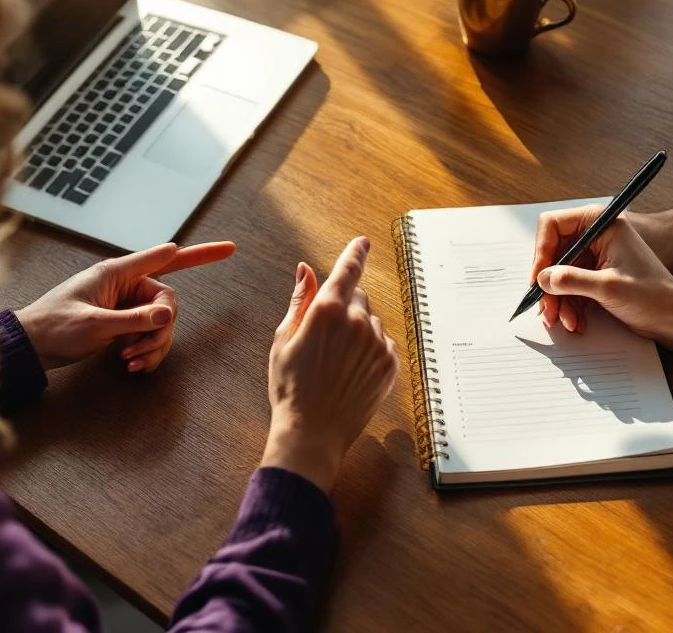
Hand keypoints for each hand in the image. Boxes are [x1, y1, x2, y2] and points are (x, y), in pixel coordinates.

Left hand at [15, 241, 234, 372]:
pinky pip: (150, 336)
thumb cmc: (52, 328)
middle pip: (168, 302)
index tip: (230, 249)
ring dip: (152, 345)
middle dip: (160, 330)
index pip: (167, 258)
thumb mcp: (94, 325)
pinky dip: (147, 353)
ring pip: (162, 323)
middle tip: (138, 350)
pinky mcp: (123, 324)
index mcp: (117, 274)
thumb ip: (133, 319)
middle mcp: (125, 286)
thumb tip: (169, 313)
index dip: (201, 254)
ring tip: (130, 362)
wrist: (29, 348)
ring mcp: (125, 306)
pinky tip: (132, 366)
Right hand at [261, 237, 398, 492]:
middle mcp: (357, 322)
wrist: (312, 433)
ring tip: (336, 362)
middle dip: (345, 307)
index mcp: (327, 311)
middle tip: (325, 337)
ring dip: (358, 331)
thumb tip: (306, 269)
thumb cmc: (290, 387)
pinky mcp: (389, 364)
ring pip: (372, 322)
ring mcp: (376, 343)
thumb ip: (299, 299)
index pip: (347, 270)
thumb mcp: (283, 339)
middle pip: (358, 297)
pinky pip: (382, 344)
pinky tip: (350, 371)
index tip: (363, 241)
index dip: (355, 252)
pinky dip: (370, 350)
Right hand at [532, 206, 672, 340]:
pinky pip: (570, 286)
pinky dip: (569, 305)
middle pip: (553, 253)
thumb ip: (571, 280)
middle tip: (546, 309)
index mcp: (601, 224)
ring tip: (565, 321)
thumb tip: (542, 279)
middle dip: (549, 284)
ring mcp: (596, 256)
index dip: (541, 252)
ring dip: (558, 300)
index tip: (538, 278)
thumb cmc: (653, 296)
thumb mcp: (608, 287)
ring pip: (559, 274)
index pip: (553, 225)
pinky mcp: (596, 275)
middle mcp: (596, 235)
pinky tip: (576, 322)